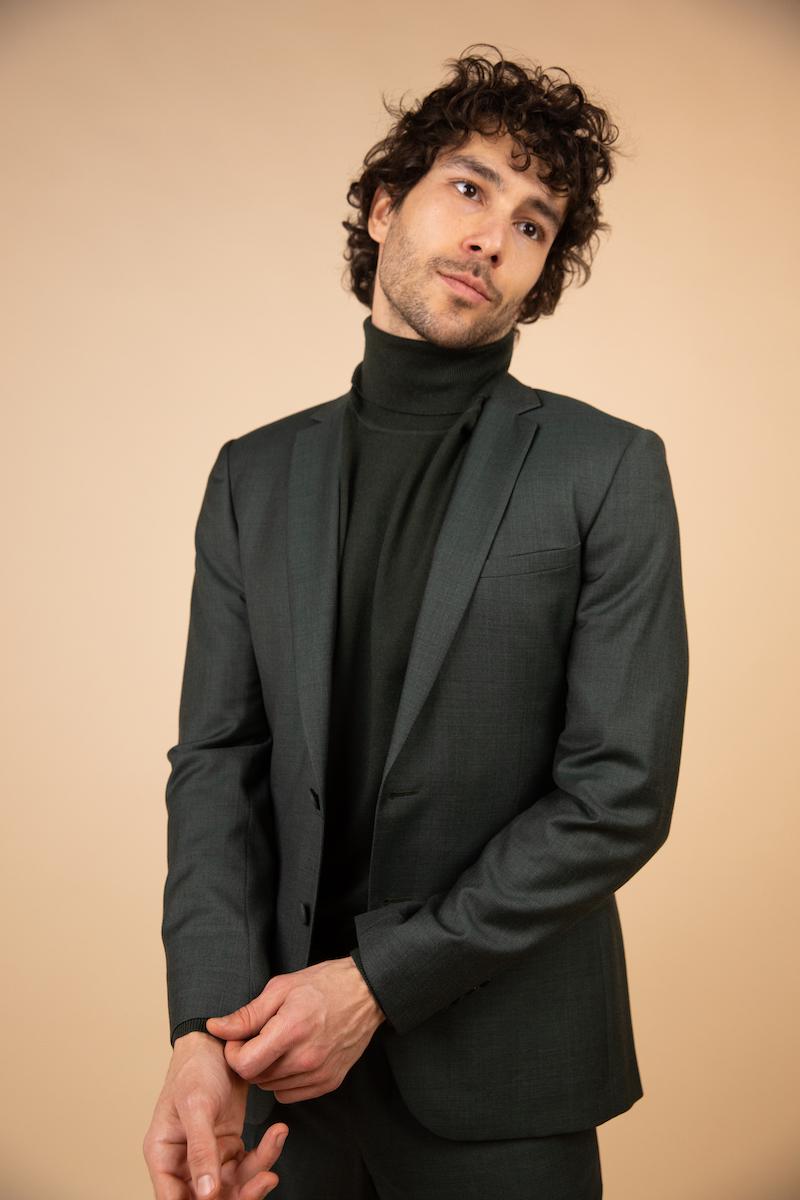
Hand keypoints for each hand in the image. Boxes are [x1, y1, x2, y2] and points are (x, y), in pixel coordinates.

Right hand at [143, 1031, 288, 1198]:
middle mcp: (183, 1161)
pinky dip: (265, 1154)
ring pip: (234, 1186)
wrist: (219, 1041)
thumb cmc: (196, 1067)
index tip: (225, 1198)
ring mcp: (208, 1156)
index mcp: (163, 1155)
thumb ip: (200, 1150)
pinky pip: (249, 1165)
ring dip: (258, 1172)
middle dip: (239, 1195)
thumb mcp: (196, 1106)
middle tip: (265, 1179)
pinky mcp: (229, 1147)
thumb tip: (206, 1194)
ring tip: (276, 1141)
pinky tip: (277, 1134)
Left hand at [204, 956, 385, 1102]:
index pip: (244, 1064)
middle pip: (256, 1077)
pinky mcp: (329, 1083)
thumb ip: (246, 1015)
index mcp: (291, 1030)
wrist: (365, 994)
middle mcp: (306, 1058)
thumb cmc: (322, 985)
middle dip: (250, 1058)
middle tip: (262, 1035)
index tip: (241, 1037)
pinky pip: (290, 1093)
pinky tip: (294, 1055)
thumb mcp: (280, 989)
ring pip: (271, 1087)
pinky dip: (284, 1079)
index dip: (234, 1052)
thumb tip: (216, 1028)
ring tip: (281, 1043)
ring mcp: (320, 1073)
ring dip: (267, 1070)